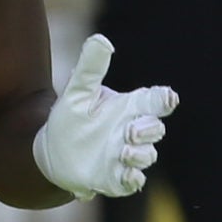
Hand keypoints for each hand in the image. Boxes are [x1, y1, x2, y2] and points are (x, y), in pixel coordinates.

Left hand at [32, 35, 176, 199]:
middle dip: (149, 129)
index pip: (155, 102)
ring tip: (124, 150)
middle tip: (130, 130)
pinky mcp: (117, 178)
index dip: (164, 99)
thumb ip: (90, 67)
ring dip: (140, 154)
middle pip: (155, 129)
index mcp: (128, 108)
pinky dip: (133, 179)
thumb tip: (100, 39)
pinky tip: (128, 174)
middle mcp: (132, 132)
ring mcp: (126, 156)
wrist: (53, 152)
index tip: (168, 98)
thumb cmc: (71, 117)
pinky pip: (134, 181)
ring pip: (147, 156)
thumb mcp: (78, 90)